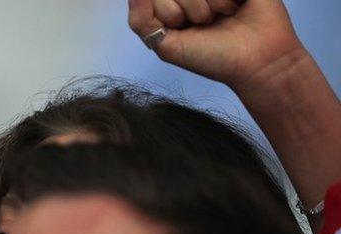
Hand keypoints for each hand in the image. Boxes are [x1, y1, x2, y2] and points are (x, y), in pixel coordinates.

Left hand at [128, 0, 306, 91]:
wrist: (257, 61)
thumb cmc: (212, 57)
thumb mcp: (166, 45)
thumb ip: (141, 21)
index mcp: (171, 5)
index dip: (170, 13)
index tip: (184, 28)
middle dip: (190, 10)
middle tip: (206, 24)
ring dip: (210, 4)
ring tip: (222, 16)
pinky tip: (235, 6)